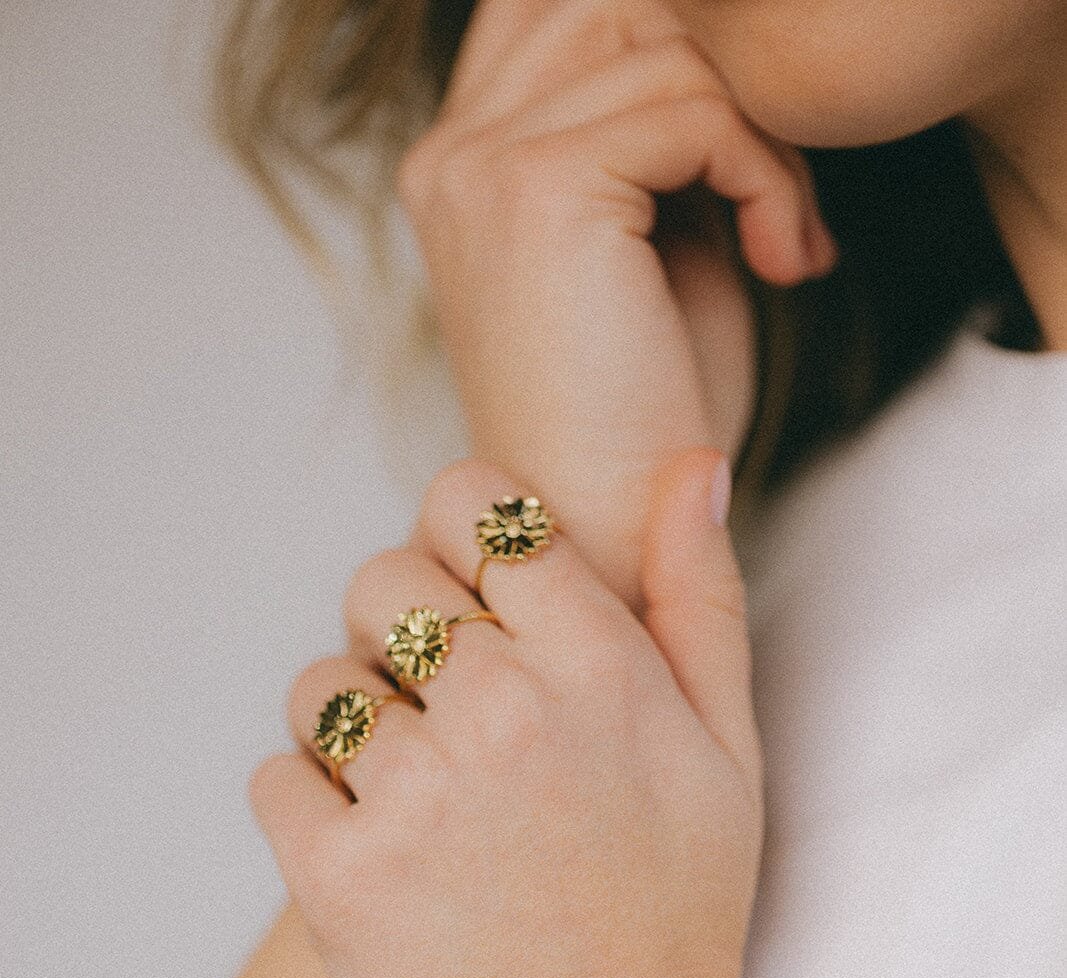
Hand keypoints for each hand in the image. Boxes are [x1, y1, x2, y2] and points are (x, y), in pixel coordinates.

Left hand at [251, 453, 763, 977]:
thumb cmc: (677, 922)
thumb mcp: (729, 754)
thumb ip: (702, 599)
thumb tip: (687, 462)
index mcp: (599, 665)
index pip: (474, 505)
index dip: (463, 546)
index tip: (477, 608)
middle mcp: (503, 713)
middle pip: (379, 582)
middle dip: (402, 638)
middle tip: (449, 723)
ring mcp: (415, 798)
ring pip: (317, 684)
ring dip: (352, 731)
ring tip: (417, 804)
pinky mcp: (338, 882)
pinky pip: (276, 781)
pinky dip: (312, 814)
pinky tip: (382, 862)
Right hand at [399, 0, 836, 601]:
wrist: (607, 542)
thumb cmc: (639, 420)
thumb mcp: (649, 244)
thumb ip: (658, 134)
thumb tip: (716, 45)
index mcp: (462, 163)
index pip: (571, 12)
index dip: (682, 57)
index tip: (748, 168)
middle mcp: (452, 152)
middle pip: (620, 8)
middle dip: (729, 84)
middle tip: (780, 204)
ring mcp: (482, 164)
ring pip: (667, 43)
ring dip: (761, 135)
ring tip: (781, 241)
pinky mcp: (538, 189)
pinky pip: (696, 107)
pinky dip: (767, 178)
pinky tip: (781, 262)